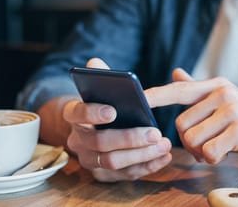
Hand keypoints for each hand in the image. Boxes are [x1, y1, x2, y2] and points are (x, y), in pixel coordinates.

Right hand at [64, 58, 171, 181]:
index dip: (93, 113)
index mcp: (73, 116)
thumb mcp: (98, 88)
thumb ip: (98, 76)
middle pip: (100, 142)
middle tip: (155, 132)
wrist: (91, 129)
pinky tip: (163, 157)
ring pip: (113, 162)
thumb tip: (94, 62)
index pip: (77, 114)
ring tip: (164, 144)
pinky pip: (125, 175)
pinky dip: (146, 167)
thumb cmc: (100, 103)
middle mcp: (77, 141)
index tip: (113, 110)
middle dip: (130, 138)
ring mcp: (89, 160)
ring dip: (141, 154)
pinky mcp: (104, 175)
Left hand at [145, 68, 237, 165]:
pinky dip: (214, 159)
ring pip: (192, 140)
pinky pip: (208, 151)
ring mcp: (232, 111)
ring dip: (201, 152)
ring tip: (217, 148)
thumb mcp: (226, 100)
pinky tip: (226, 153)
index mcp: (216, 86)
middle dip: (189, 141)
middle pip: (181, 124)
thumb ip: (198, 88)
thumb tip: (175, 73)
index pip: (179, 90)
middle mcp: (222, 93)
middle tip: (206, 145)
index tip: (138, 99)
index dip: (156, 95)